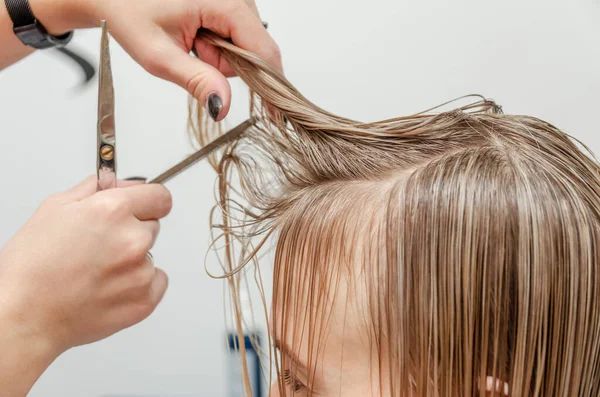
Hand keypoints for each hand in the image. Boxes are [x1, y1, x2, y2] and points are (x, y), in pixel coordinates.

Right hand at [0, 176, 171, 354]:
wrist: (23, 315)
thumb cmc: (30, 267)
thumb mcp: (55, 208)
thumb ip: (96, 190)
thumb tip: (120, 184)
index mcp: (113, 210)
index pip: (160, 197)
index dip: (148, 201)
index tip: (142, 208)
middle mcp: (133, 239)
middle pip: (153, 225)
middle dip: (132, 231)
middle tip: (99, 247)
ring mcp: (141, 272)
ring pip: (149, 256)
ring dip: (132, 260)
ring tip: (96, 271)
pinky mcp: (145, 300)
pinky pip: (156, 282)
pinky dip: (139, 285)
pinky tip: (109, 288)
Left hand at [80, 0, 281, 120]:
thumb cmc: (129, 13)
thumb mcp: (159, 55)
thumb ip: (195, 80)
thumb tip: (222, 105)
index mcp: (225, 1)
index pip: (263, 50)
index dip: (269, 84)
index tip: (274, 114)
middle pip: (257, 50)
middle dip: (227, 65)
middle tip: (192, 54)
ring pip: (248, 46)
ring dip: (221, 56)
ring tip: (190, 43)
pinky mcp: (231, 5)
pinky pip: (238, 38)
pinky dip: (219, 47)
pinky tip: (198, 37)